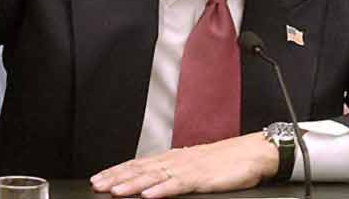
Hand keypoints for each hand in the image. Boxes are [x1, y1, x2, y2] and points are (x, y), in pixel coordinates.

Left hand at [90, 132, 277, 197]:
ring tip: (115, 190)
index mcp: (174, 158)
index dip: (118, 171)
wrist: (252, 153)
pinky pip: (179, 184)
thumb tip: (155, 184)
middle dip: (117, 177)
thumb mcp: (196, 167)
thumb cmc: (226, 162)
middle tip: (96, 185)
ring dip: (133, 184)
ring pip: (155, 177)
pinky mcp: (202, 177)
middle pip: (141, 169)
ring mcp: (188, 168)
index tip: (98, 178)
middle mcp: (176, 160)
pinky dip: (162, 189)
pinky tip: (149, 195)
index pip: (139, 164)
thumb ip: (175, 175)